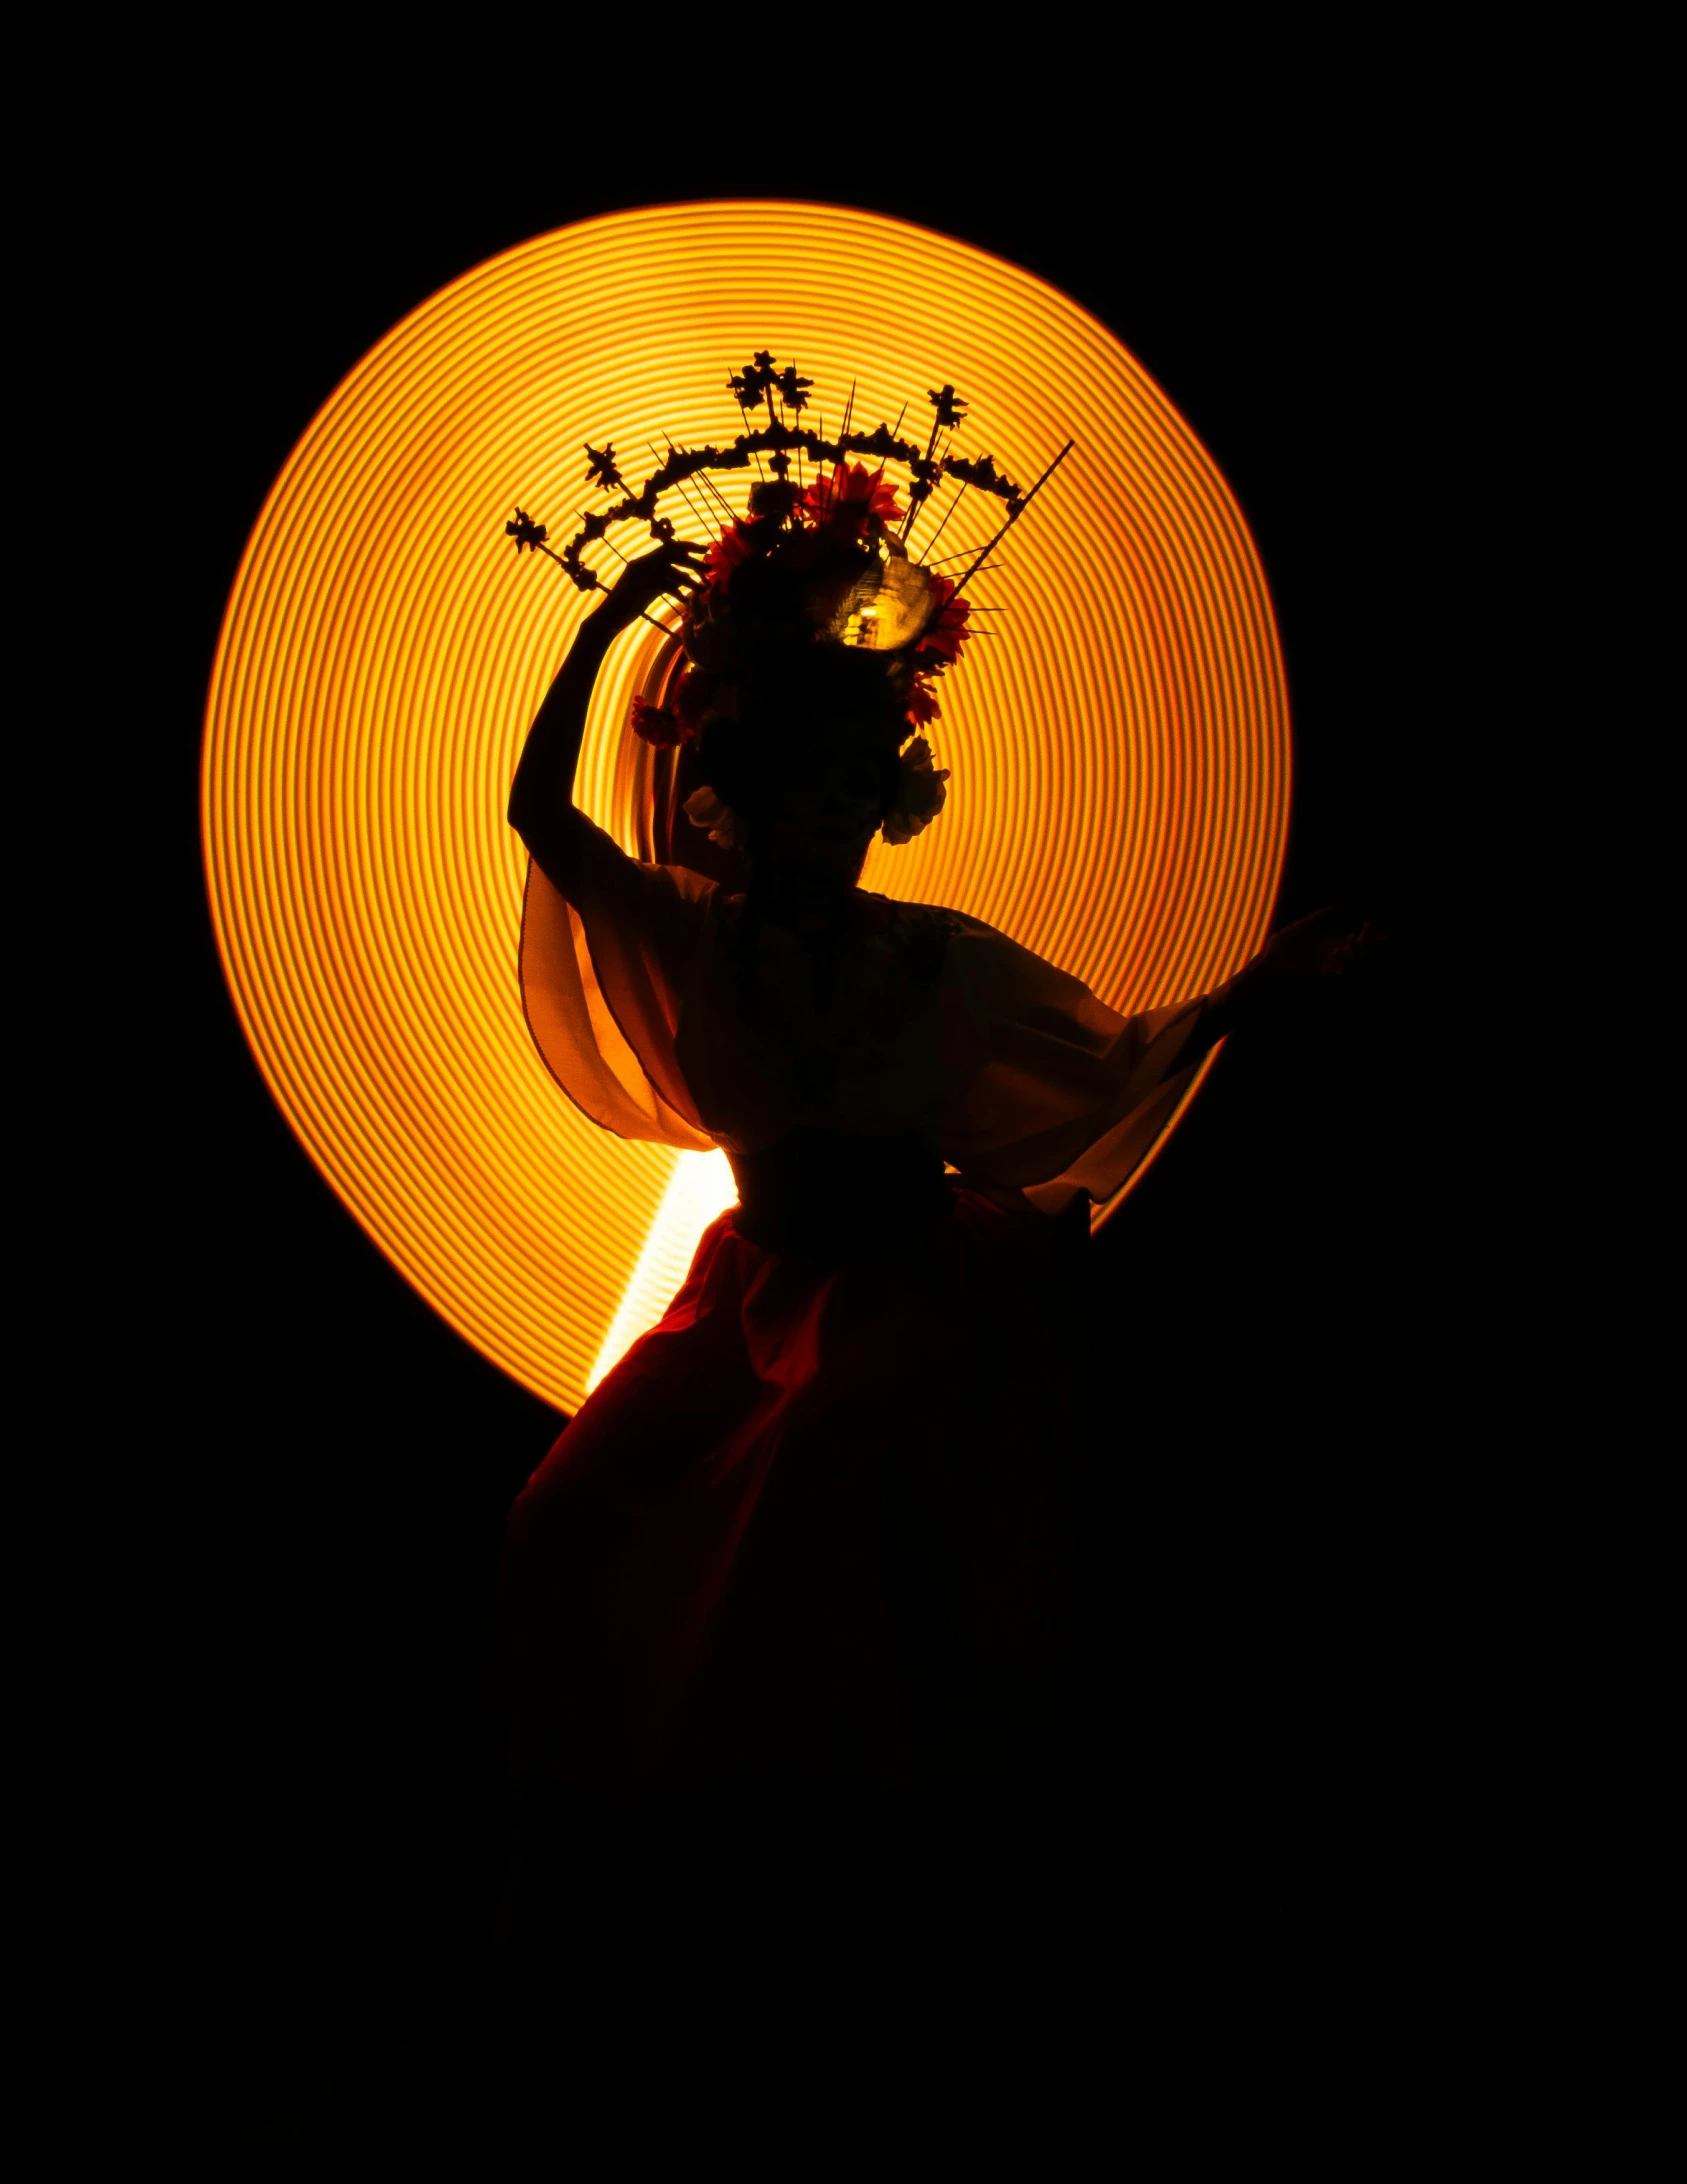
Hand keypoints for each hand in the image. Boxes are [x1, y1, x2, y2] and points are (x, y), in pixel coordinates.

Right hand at [594, 539, 705, 635]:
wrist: (605, 621)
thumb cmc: (626, 609)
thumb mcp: (647, 592)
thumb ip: (661, 583)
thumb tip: (680, 582)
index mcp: (642, 561)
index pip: (668, 547)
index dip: (688, 547)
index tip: (704, 550)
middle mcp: (640, 563)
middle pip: (672, 553)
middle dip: (693, 558)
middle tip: (709, 566)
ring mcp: (639, 573)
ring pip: (672, 570)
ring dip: (691, 578)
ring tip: (704, 588)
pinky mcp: (640, 586)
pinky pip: (666, 585)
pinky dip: (679, 592)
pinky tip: (686, 602)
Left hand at [1255, 905, 1389, 987]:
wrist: (1272, 958)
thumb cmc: (1286, 942)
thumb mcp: (1307, 924)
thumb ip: (1324, 915)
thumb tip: (1341, 907)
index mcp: (1332, 942)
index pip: (1356, 939)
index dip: (1368, 934)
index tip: (1370, 922)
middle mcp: (1334, 954)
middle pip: (1361, 951)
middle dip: (1368, 940)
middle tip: (1366, 929)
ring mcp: (1330, 965)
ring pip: (1355, 963)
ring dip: (1357, 951)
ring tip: (1350, 939)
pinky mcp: (1323, 974)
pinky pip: (1341, 972)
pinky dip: (1344, 962)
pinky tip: (1338, 951)